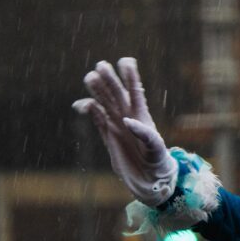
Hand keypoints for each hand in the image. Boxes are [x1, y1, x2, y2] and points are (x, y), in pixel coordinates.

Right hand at [73, 58, 176, 206]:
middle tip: (101, 65)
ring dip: (97, 90)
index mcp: (142, 115)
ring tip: (89, 77)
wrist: (149, 179)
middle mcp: (128, 116)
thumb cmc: (158, 161)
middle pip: (116, 93)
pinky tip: (81, 105)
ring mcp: (116, 124)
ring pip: (104, 102)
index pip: (136, 91)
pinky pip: (96, 118)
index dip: (131, 76)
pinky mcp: (107, 135)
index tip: (126, 61)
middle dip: (109, 79)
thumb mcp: (156, 147)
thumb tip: (127, 120)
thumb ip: (144, 133)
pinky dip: (88, 109)